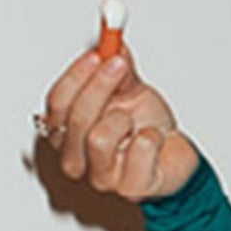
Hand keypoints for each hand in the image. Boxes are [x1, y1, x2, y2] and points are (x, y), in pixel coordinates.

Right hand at [34, 33, 201, 202]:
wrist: (173, 159)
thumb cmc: (144, 129)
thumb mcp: (130, 90)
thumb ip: (117, 67)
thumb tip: (111, 42)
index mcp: (67, 133)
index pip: (57, 104)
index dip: (75, 76)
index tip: (96, 53)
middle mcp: (76, 158)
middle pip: (74, 119)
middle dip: (100, 86)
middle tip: (119, 65)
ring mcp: (100, 178)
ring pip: (98, 139)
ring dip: (124, 119)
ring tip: (135, 122)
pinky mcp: (129, 189)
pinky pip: (138, 150)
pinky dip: (152, 137)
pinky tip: (153, 140)